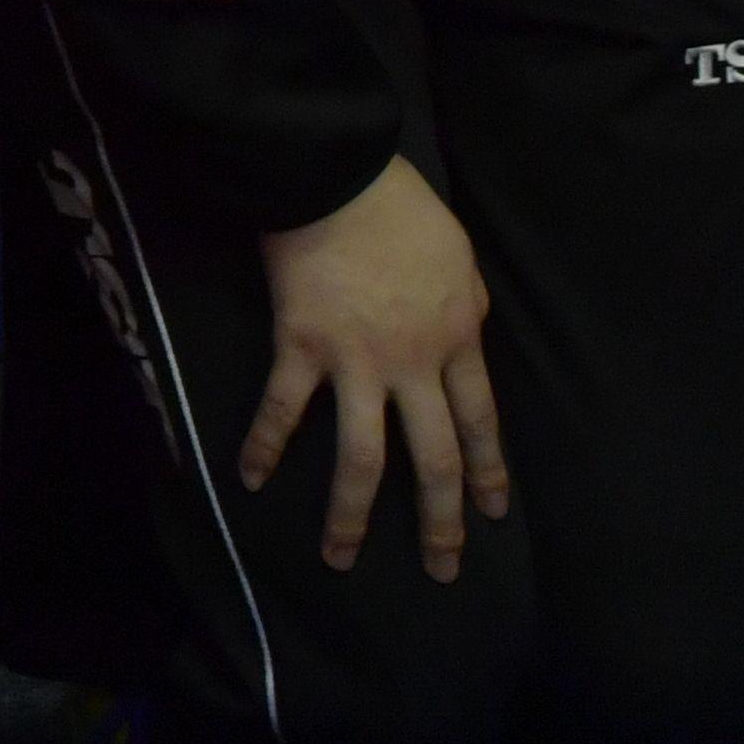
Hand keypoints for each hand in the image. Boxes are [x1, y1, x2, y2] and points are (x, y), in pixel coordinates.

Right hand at [244, 157, 508, 577]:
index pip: (480, 423)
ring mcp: (356, 362)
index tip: (492, 514)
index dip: (488, 473)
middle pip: (434, 459)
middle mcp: (413, 365)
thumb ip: (462, 308)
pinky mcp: (301, 348)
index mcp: (458, 339)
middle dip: (440, 521)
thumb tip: (461, 338)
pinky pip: (283, 409)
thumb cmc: (404, 209)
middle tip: (442, 567)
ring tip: (342, 559)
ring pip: (362, 458)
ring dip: (351, 515)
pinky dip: (264, 447)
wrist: (340, 176)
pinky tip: (251, 480)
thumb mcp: (459, 260)